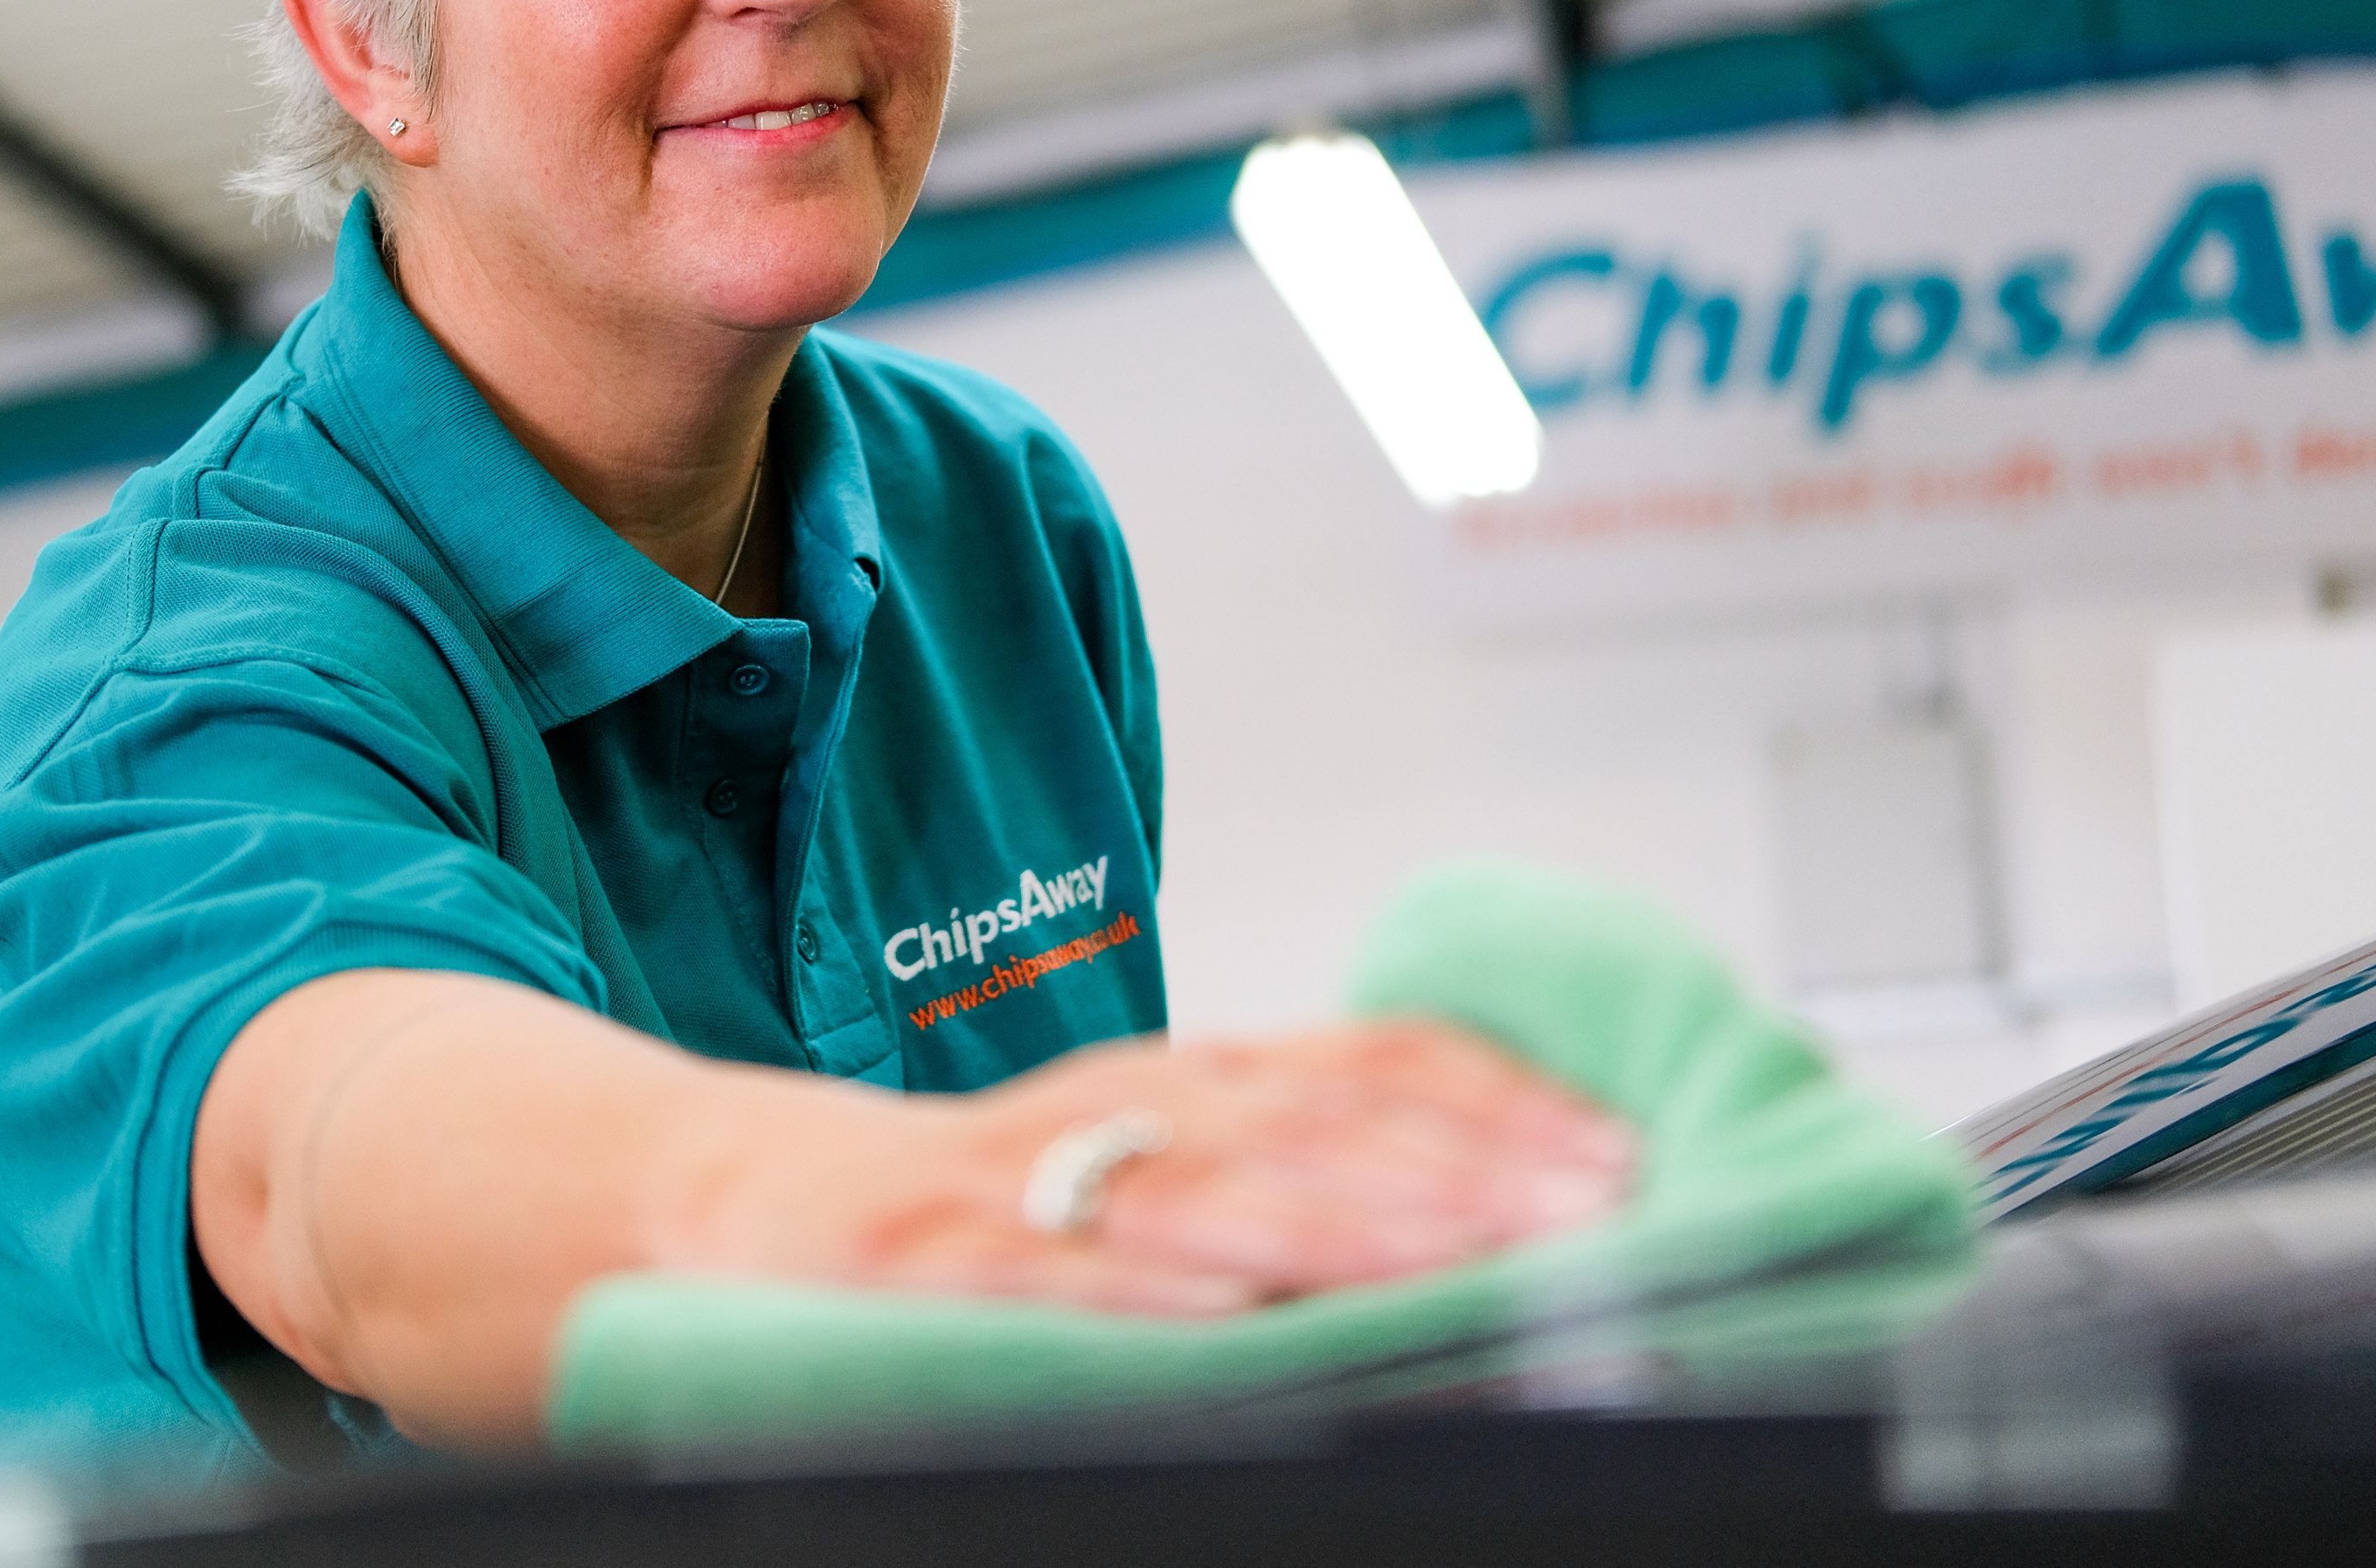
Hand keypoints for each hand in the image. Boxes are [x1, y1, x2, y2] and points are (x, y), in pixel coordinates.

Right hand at [651, 1021, 1634, 1316]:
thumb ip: (1287, 1169)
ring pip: (1199, 1187)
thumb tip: (1484, 1212)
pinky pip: (1042, 1270)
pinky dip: (1136, 1288)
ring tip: (1451, 1254)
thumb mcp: (1150, 1157)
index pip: (1370, 1062)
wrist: (756, 1196)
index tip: (1619, 1152)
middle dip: (1463, 1169)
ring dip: (1337, 1221)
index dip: (1499, 1100)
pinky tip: (1218, 1312)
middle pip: (1313, 1123)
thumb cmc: (984, 1195)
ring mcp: (1025, 1174)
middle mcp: (1126, 1105)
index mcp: (1191, 1079)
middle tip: (1588, 1213)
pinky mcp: (930, 1255)